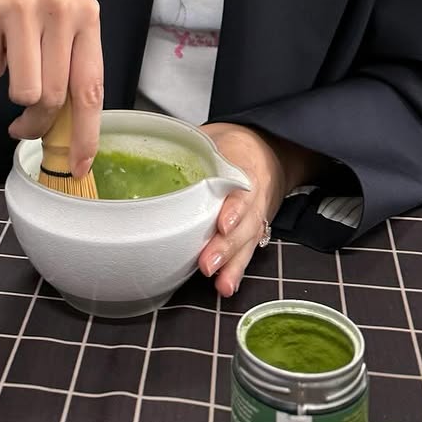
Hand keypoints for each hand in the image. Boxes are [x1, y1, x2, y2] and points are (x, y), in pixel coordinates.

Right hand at [0, 0, 102, 174]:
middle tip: (22, 122)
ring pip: (22, 90)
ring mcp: (21, 10)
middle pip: (53, 97)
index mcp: (86, 14)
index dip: (87, 133)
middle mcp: (58, 10)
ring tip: (11, 61)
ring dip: (12, 90)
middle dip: (36, 121)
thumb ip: (71, 58)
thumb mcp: (63, 11)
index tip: (80, 165)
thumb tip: (69, 127)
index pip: (91, 87)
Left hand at [197, 123, 284, 296]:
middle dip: (226, 246)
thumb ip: (192, 147)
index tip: (223, 224)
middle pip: (244, 222)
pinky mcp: (254, 230)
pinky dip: (237, 269)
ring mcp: (257, 214)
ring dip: (232, 263)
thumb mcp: (216, 136)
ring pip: (248, 241)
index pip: (242, 187)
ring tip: (220, 283)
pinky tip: (226, 285)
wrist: (269, 150)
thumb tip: (152, 153)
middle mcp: (255, 193)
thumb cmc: (234, 145)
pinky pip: (248, 251)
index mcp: (245, 165)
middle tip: (207, 262)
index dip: (234, 208)